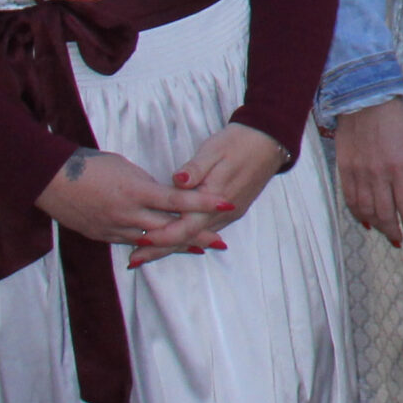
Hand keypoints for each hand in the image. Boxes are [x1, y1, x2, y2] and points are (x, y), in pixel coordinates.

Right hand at [35, 147, 230, 249]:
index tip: (225, 203)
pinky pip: (132, 244)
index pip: (177, 199)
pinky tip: (164, 249)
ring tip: (201, 248)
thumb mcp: (126, 168)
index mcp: (136, 191)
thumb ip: (148, 184)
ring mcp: (115, 228)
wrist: (51, 179)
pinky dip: (150, 247)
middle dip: (196, 235)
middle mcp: (128, 213)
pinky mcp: (103, 237)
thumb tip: (166, 193)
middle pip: (169, 228)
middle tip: (220, 241)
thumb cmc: (91, 165)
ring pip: (153, 241)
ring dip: (176, 245)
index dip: (202, 202)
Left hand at [133, 124, 287, 266]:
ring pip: (197, 236)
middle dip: (160, 250)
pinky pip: (207, 229)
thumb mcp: (213, 150)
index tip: (138, 243)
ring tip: (147, 253)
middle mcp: (222, 213)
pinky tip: (175, 239)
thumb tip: (177, 180)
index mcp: (214, 198)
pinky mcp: (233, 210)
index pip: (184, 227)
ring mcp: (230, 214)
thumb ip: (194, 168)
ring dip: (173, 245)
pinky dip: (188, 236)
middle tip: (134, 261)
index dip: (161, 237)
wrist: (269, 141)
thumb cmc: (238, 142)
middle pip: (188, 238)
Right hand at [334, 98, 402, 247]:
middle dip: (393, 231)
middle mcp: (379, 174)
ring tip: (385, 232)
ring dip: (377, 226)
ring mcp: (359, 174)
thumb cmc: (396, 121)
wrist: (365, 102)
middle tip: (399, 240)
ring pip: (366, 211)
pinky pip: (350, 199)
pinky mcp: (344, 170)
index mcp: (400, 167)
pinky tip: (366, 220)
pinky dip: (358, 214)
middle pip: (385, 213)